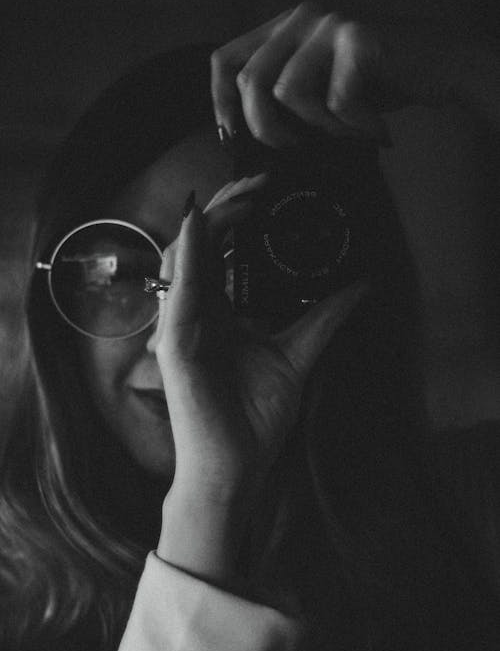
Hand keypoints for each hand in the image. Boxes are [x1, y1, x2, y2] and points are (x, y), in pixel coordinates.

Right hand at [155, 178, 369, 584]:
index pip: (218, 254)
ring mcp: (180, 327)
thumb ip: (323, 318)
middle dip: (226, 209)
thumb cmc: (256, 418)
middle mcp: (195, 314)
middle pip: (199, 246)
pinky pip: (177, 289)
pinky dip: (187, 253)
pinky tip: (200, 223)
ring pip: (182, 257)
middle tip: (259, 185)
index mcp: (217, 315)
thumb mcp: (298, 355)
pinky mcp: (175, 343)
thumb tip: (361, 285)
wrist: (238, 466)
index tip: (267, 193)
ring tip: (244, 200)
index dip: (236, 219)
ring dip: (210, 223)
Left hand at [211, 2, 464, 146]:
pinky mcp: (357, 39)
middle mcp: (300, 19)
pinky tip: (376, 129)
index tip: (233, 138)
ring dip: (321, 128)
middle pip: (251, 82)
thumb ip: (283, 100)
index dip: (220, 103)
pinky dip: (356, 127)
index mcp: (283, 30)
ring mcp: (328, 26)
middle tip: (302, 148)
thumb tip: (246, 140)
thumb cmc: (377, 83)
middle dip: (270, 130)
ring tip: (350, 132)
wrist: (438, 65)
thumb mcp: (320, 88)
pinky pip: (336, 101)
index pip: (225, 60)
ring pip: (289, 93)